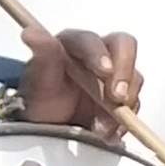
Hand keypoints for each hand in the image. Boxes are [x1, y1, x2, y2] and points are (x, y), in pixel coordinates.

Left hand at [23, 27, 142, 140]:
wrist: (48, 127)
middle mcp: (99, 54)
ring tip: (103, 127)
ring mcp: (114, 76)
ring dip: (124, 103)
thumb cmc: (41, 98)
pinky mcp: (123, 98)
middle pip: (124, 48)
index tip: (104, 72)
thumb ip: (41, 56)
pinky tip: (108, 133)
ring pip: (133, 79)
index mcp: (75, 44)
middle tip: (118, 97)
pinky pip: (134, 105)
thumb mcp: (38, 80)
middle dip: (124, 73)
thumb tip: (30, 32)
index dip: (100, 54)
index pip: (92, 40)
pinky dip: (125, 121)